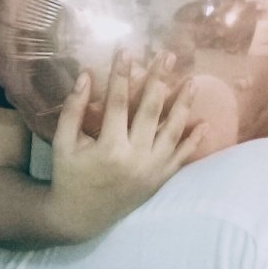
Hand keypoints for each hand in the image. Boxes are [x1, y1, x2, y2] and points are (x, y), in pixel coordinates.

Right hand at [46, 51, 207, 240]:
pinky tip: (204, 124)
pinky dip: (193, 142)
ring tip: (193, 81)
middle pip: (150, 110)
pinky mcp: (159, 180)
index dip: (121, 75)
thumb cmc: (68, 176)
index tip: (126, 51)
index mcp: (108, 147)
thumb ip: (73, 109)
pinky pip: (180, 158)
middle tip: (168, 55)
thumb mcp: (63, 143)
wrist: (79, 217)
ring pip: (172, 131)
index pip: (117, 102)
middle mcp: (134, 157)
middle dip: (159, 80)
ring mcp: (151, 170)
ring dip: (183, 105)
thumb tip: (85, 75)